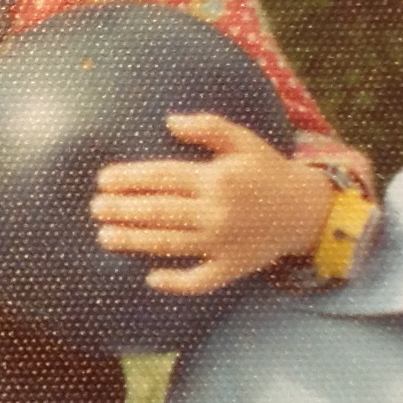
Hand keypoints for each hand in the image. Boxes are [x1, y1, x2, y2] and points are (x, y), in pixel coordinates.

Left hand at [90, 115, 336, 295]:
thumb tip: (169, 120)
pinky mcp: (231, 267)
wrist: (306, 209)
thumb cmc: (268, 171)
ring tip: (105, 237)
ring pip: (170, 244)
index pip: (163, 178)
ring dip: (134, 242)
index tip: (103, 180)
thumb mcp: (243, 140)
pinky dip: (176, 282)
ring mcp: (223, 243)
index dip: (130, 179)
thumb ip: (208, 127)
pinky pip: (200, 280)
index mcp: (217, 179)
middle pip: (160, 211)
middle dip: (123, 210)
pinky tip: (151, 279)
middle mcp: (217, 212)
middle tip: (95, 209)